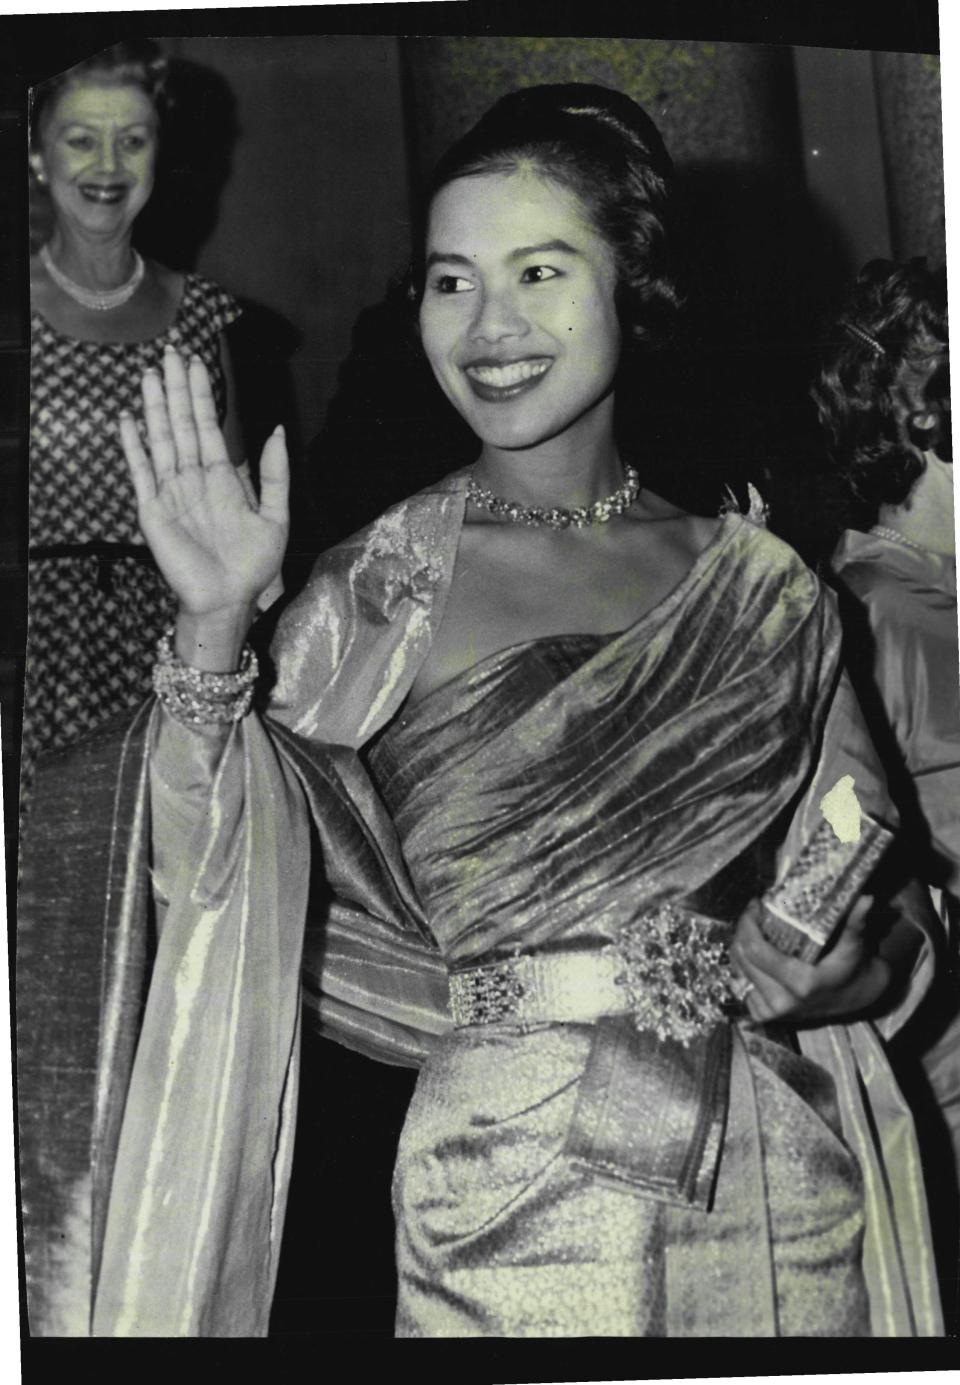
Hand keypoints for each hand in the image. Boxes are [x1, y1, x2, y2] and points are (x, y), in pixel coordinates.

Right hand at [120, 347, 288, 619]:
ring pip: (162, 440)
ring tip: (148, 374)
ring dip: (154, 408)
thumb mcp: (276, 517)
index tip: (197, 363)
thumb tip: (276, 429)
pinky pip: (141, 472)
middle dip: (177, 389)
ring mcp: (171, 491)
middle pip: (183, 424)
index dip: (202, 395)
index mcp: (222, 477)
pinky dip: (134, 446)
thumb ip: (274, 474)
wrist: (227, 599)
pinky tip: (127, 420)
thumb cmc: (253, 565)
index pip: (209, 426)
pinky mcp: (153, 510)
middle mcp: (194, 478)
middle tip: (171, 352)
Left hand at [729, 897, 891, 1025]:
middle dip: (743, 930)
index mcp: (799, 983)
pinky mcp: (763, 1015)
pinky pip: (740, 985)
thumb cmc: (853, 968)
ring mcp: (770, 1012)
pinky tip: (755, 953)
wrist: (855, 1000)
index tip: (756, 905)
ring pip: (737, 970)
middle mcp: (781, 1001)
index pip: (755, 949)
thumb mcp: (854, 945)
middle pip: (742, 957)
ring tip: (754, 929)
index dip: (749, 923)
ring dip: (741, 946)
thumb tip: (866, 899)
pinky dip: (743, 966)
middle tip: (754, 913)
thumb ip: (856, 922)